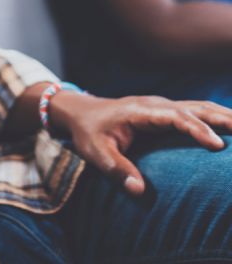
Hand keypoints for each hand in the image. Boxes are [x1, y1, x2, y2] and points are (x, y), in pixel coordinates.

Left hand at [49, 93, 231, 195]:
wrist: (81, 112)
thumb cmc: (89, 132)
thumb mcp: (95, 152)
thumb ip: (116, 169)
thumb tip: (139, 192)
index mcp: (141, 112)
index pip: (176, 117)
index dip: (197, 130)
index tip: (217, 145)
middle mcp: (156, 104)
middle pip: (196, 108)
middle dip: (224, 119)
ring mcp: (163, 106)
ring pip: (201, 107)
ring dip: (225, 116)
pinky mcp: (166, 112)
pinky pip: (196, 112)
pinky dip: (216, 118)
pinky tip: (231, 127)